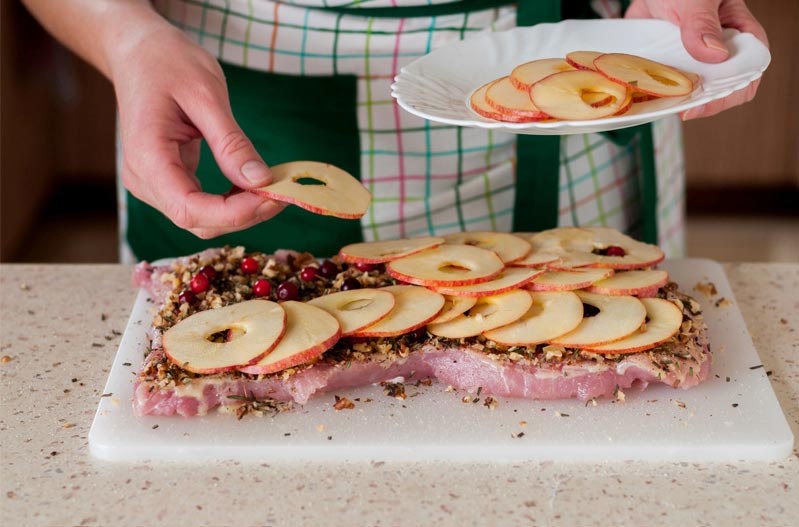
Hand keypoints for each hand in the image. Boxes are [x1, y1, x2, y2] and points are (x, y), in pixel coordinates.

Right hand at [109, 23, 284, 238]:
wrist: (139, 52)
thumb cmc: (168, 63)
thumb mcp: (206, 94)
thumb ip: (231, 142)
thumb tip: (260, 181)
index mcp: (147, 157)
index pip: (189, 208)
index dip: (234, 213)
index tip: (273, 198)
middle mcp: (144, 179)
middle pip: (198, 220)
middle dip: (245, 214)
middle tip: (284, 193)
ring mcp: (153, 183)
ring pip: (201, 219)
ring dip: (241, 211)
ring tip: (274, 188)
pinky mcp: (167, 181)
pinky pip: (201, 204)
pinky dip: (231, 202)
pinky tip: (255, 186)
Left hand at [625, 0, 768, 119]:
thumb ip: (703, 23)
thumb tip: (714, 55)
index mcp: (739, 35)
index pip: (748, 72)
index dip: (730, 91)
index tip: (704, 101)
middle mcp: (717, 52)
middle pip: (718, 89)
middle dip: (699, 100)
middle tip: (677, 106)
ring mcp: (691, 60)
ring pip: (689, 90)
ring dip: (675, 99)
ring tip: (660, 102)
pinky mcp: (669, 64)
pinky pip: (664, 84)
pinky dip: (654, 91)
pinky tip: (644, 94)